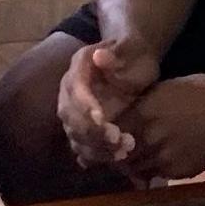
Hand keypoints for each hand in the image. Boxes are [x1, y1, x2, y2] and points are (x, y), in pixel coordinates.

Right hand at [60, 40, 158, 172]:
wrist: (134, 62)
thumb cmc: (134, 52)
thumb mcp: (131, 47)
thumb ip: (117, 53)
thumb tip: (99, 56)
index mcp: (80, 67)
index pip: (74, 88)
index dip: (84, 105)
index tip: (102, 119)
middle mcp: (71, 90)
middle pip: (70, 116)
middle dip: (91, 131)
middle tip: (118, 139)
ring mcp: (76, 110)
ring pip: (75, 135)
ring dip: (96, 148)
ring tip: (123, 151)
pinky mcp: (84, 127)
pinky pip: (82, 145)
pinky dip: (96, 155)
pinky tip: (115, 158)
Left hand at [117, 72, 204, 182]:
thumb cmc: (200, 90)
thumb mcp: (163, 90)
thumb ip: (139, 107)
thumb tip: (119, 120)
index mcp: (143, 115)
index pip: (110, 135)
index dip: (107, 139)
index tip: (107, 138)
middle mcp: (150, 139)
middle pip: (120, 157)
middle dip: (118, 155)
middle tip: (118, 152)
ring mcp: (166, 158)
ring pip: (137, 170)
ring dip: (135, 165)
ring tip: (139, 157)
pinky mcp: (181, 172)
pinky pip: (158, 175)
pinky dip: (154, 170)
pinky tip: (160, 160)